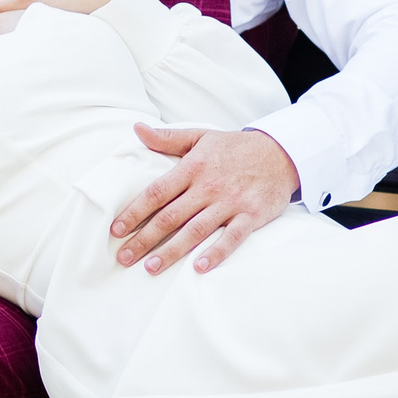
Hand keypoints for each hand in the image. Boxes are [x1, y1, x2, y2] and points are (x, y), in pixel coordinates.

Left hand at [111, 126, 299, 274]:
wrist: (281, 153)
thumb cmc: (235, 148)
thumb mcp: (201, 136)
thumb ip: (167, 138)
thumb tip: (137, 129)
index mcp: (193, 167)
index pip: (157, 192)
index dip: (135, 211)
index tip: (116, 230)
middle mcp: (209, 186)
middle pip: (171, 216)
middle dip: (145, 238)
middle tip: (124, 257)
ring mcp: (231, 202)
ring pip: (196, 230)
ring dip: (172, 250)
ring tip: (151, 267)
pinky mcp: (251, 216)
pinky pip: (231, 238)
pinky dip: (216, 252)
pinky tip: (199, 268)